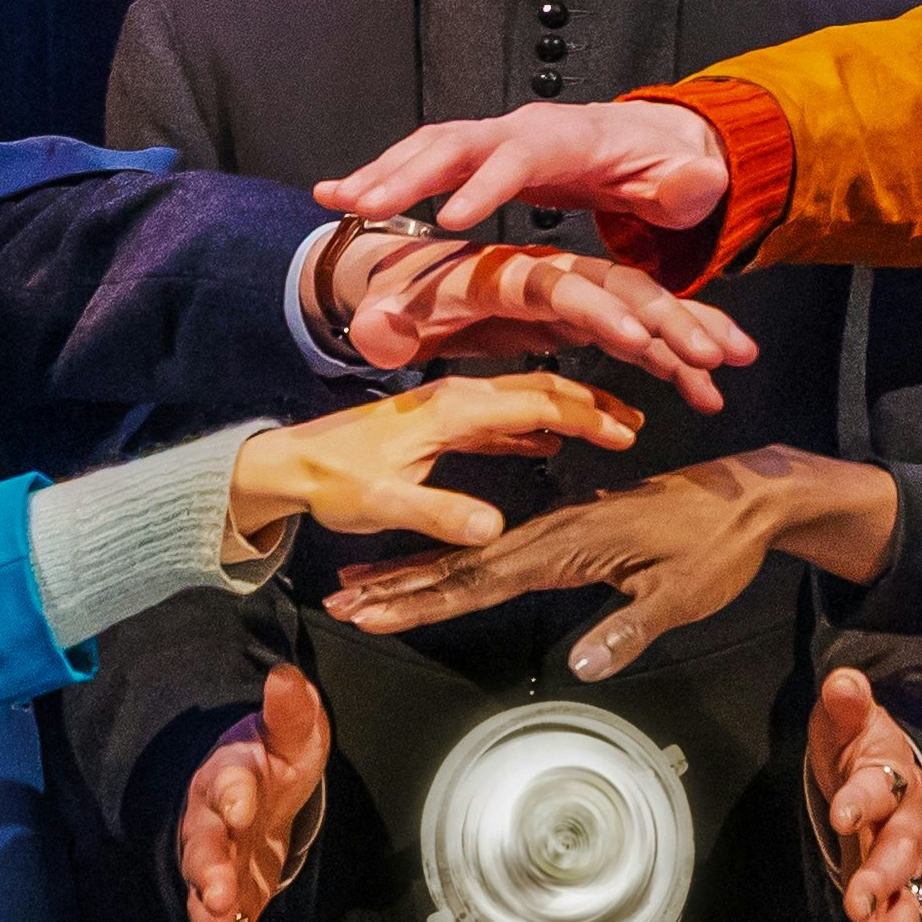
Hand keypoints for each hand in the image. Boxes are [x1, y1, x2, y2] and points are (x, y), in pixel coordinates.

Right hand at [175, 668, 330, 921]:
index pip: (227, 781)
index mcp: (229, 779)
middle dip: (208, 871)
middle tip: (216, 891)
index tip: (241, 800)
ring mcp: (216, 872)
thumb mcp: (292, 734)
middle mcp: (212, 828)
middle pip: (203, 849)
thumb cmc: (272, 763)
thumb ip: (291, 711)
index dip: (233, 791)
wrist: (253, 796)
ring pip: (206, 902)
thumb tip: (288, 679)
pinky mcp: (229, 908)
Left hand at [218, 371, 643, 565]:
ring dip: (568, 414)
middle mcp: (455, 399)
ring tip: (609, 431)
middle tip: (635, 426)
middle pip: (540, 391)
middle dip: (591, 406)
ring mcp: (448, 409)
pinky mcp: (438, 424)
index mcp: (452, 410)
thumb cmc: (331, 479)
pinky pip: (501, 417)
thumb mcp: (384, 501)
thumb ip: (439, 512)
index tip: (627, 434)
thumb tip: (492, 529)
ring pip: (524, 401)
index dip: (587, 417)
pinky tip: (550, 441)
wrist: (285, 463)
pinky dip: (534, 425)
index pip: (537, 402)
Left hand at [303, 224, 750, 409]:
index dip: (602, 313)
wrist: (402, 283)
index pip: (563, 288)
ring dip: (690, 332)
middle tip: (717, 355)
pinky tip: (707, 387)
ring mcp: (572, 297)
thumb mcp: (387, 313)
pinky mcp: (580, 319)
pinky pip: (637, 335)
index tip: (640, 341)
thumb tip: (374, 329)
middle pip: (622, 291)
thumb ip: (386, 324)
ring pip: (644, 308)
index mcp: (508, 274)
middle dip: (673, 321)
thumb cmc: (401, 297)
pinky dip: (675, 357)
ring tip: (736, 363)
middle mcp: (551, 278)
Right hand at [324, 100, 729, 248]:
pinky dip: (381, 175)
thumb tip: (692, 180)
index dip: (488, 183)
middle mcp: (522, 129)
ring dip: (381, 173)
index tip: (453, 219)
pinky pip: (422, 159)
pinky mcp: (478, 154)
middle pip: (458, 142)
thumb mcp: (688, 181)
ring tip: (334, 204)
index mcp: (568, 140)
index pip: (522, 155)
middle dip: (409, 173)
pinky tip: (340, 199)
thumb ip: (687, 184)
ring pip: (429, 146)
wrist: (649, 141)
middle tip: (363, 208)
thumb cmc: (666, 169)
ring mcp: (495, 137)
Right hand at [324, 446, 896, 677]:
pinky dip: (458, 562)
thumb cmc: (718, 544)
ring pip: (472, 555)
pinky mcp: (570, 533)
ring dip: (415, 572)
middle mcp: (553, 532)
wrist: (747, 495)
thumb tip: (580, 669)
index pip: (481, 579)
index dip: (424, 601)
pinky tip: (437, 570)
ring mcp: (558, 530)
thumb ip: (629, 631)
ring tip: (364, 583)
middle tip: (340, 599)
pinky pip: (499, 551)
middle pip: (459, 563)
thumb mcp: (684, 596)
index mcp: (570, 544)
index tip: (374, 612)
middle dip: (397, 585)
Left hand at [803, 665, 921, 921]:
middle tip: (861, 903)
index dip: (863, 797)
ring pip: (906, 902)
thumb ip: (845, 705)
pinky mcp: (889, 900)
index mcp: (893, 778)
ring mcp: (901, 869)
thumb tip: (843, 680)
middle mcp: (906, 828)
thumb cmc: (862, 745)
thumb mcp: (848, 719)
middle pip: (902, 854)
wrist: (888, 772)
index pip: (880, 786)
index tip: (843, 811)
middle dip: (884, 880)